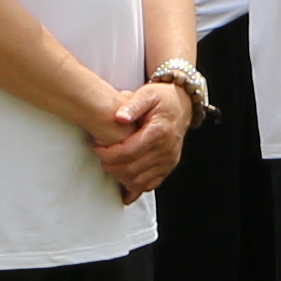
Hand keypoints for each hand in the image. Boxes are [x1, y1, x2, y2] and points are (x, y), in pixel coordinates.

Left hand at [92, 77, 189, 198]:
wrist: (182, 105)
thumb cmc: (163, 99)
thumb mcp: (147, 94)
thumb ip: (132, 104)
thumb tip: (120, 117)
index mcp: (159, 132)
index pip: (129, 151)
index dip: (109, 154)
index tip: (98, 148)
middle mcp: (166, 149)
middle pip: (132, 169)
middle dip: (112, 166)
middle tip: (101, 158)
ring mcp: (169, 160)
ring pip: (140, 181)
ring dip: (121, 178)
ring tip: (109, 166)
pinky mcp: (168, 167)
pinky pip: (151, 184)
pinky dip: (136, 187)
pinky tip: (124, 185)